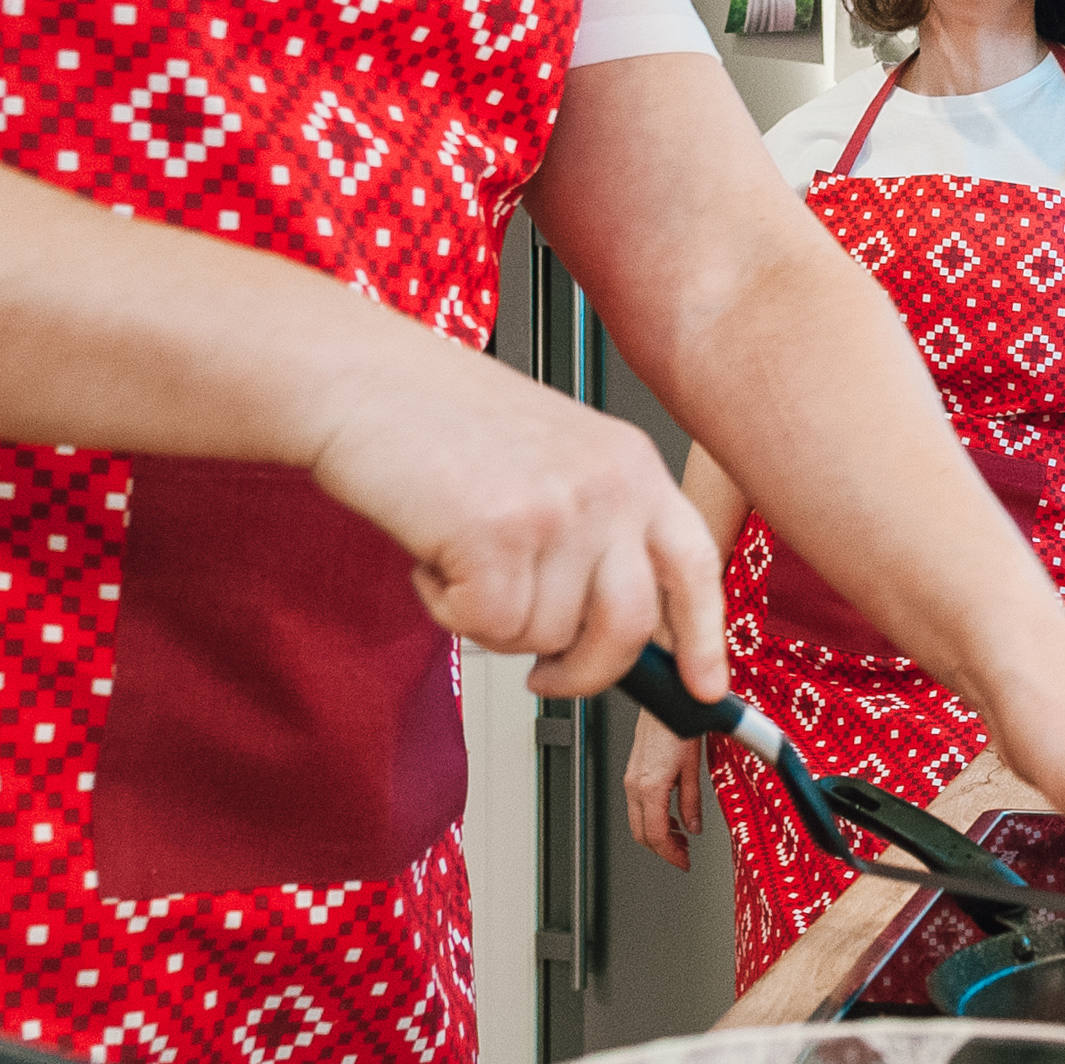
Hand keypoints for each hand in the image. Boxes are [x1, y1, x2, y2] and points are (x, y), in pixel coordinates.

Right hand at [308, 337, 729, 703]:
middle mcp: (608, 484)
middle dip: (582, 671)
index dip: (704, 638)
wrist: (360, 377)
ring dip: (493, 621)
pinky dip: (447, 609)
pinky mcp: (497, 533)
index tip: (704, 687)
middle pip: (629, 629)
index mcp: (631, 465)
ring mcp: (557, 508)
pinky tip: (434, 556)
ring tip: (462, 557)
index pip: (695, 565)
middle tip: (544, 672)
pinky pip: (487, 627)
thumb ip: (593, 532)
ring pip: (546, 635)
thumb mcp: (552, 460)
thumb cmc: (440, 418)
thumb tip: (610, 630)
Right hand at [625, 711, 704, 869]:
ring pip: (636, 821)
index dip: (671, 855)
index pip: (655, 835)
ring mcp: (630, 778)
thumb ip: (692, 801)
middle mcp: (634, 785)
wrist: (667, 695)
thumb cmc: (679, 722)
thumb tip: (694, 826)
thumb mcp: (693, 766)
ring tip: (680, 839)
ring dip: (657, 835)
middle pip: (641, 833)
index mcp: (650, 786)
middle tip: (683, 856)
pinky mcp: (632, 771)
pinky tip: (670, 816)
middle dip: (662, 850)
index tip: (684, 862)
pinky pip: (637, 806)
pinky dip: (652, 819)